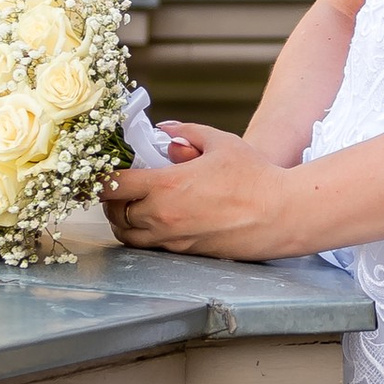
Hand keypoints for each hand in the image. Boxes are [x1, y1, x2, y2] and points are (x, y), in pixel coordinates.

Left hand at [101, 124, 303, 259]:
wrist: (282, 214)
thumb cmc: (255, 177)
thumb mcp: (220, 142)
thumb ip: (186, 133)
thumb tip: (164, 131)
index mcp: (166, 186)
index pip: (112, 187)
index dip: (102, 179)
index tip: (104, 172)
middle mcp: (163, 216)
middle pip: (114, 213)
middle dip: (111, 200)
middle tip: (117, 188)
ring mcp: (173, 238)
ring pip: (128, 235)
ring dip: (123, 221)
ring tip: (132, 206)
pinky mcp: (186, 252)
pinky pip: (150, 246)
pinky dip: (143, 234)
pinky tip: (156, 220)